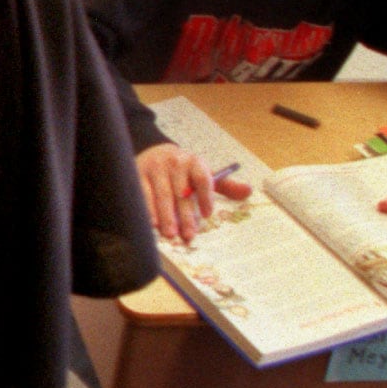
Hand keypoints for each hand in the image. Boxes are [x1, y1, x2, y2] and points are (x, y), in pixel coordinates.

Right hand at [135, 143, 250, 243]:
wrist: (155, 152)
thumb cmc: (184, 171)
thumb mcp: (204, 173)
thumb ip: (225, 185)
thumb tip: (248, 191)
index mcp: (194, 162)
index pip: (202, 178)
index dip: (205, 196)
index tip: (208, 214)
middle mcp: (175, 162)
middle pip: (181, 191)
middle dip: (185, 215)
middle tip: (188, 235)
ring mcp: (155, 168)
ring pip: (161, 194)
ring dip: (166, 216)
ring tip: (170, 234)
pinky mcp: (137, 174)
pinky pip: (142, 194)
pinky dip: (147, 210)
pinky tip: (152, 224)